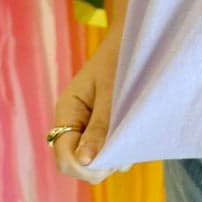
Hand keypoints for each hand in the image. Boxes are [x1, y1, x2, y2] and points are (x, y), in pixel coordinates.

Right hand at [48, 30, 121, 183]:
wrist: (137, 36)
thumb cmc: (122, 58)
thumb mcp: (111, 92)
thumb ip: (99, 126)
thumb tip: (84, 161)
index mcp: (67, 111)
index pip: (64, 156)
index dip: (83, 165)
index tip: (111, 158)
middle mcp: (74, 124)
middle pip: (78, 165)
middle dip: (101, 164)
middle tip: (126, 146)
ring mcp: (88, 127)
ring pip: (95, 162)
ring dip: (114, 157)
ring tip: (133, 136)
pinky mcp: (103, 127)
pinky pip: (107, 152)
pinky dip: (121, 150)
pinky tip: (135, 135)